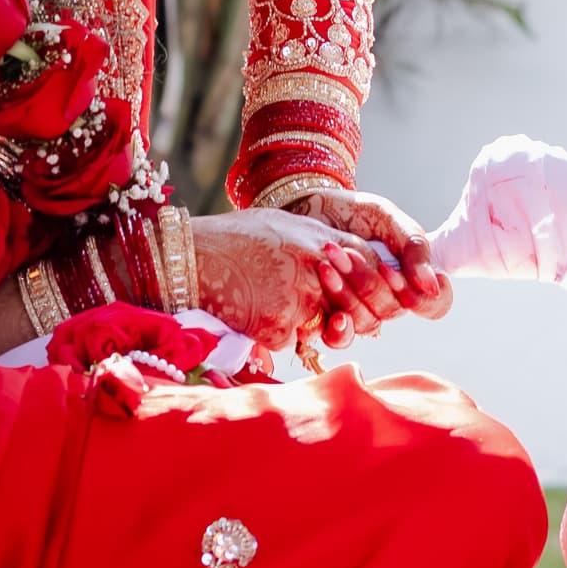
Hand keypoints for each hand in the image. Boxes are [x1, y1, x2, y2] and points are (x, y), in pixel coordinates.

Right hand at [187, 207, 400, 351]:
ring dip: (304, 322)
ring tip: (266, 296)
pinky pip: (290, 340)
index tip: (376, 296)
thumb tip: (349, 261)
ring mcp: (302, 299)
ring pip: (322, 326)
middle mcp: (320, 268)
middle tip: (326, 314)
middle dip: (347, 316)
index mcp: (323, 238)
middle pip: (358, 305)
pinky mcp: (280, 327)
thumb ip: (320, 243)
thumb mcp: (284, 226)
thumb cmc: (232, 239)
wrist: (187, 258)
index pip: (374, 265)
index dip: (379, 283)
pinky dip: (273, 333)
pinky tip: (248, 309)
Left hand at [286, 185, 453, 323]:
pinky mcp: (329, 317)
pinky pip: (341, 338)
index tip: (392, 271)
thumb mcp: (386, 217)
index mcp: (409, 276)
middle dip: (369, 281)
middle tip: (346, 252)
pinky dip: (339, 330)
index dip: (421, 299)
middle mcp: (387, 297)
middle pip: (393, 310)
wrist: (305, 208)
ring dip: (348, 295)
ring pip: (367, 322)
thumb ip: (413, 245)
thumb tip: (431, 284)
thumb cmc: (350, 212)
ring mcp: (360, 309)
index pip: (434, 305)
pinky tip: (333, 315)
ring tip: (326, 265)